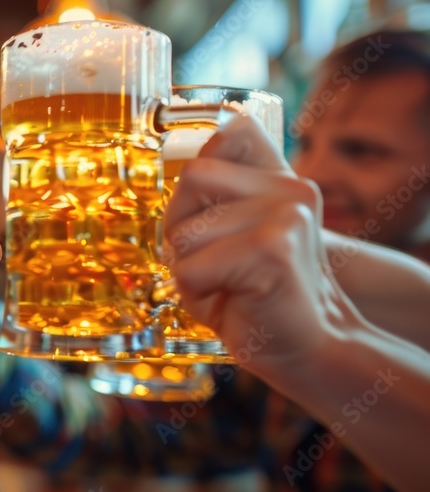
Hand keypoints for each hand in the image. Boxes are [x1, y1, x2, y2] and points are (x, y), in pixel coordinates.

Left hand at [163, 114, 354, 368]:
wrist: (310, 350)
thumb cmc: (254, 297)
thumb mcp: (225, 236)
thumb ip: (206, 198)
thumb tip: (185, 167)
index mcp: (282, 179)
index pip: (223, 141)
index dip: (195, 191)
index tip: (214, 228)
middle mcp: (291, 188)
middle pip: (192, 179)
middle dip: (183, 229)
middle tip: (215, 266)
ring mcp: (286, 215)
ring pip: (184, 233)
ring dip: (191, 270)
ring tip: (229, 287)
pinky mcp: (273, 249)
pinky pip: (190, 269)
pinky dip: (198, 294)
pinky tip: (237, 302)